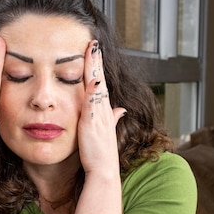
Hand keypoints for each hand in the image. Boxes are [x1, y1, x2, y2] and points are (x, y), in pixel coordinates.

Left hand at [78, 40, 125, 175]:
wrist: (103, 170)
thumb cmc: (100, 154)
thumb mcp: (106, 132)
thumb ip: (113, 118)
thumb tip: (121, 109)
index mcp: (105, 112)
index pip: (100, 85)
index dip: (97, 68)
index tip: (94, 52)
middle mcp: (104, 111)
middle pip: (100, 80)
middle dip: (97, 61)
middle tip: (94, 42)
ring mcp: (99, 116)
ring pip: (97, 86)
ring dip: (95, 68)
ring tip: (92, 50)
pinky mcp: (92, 123)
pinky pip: (92, 103)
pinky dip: (93, 90)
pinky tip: (92, 77)